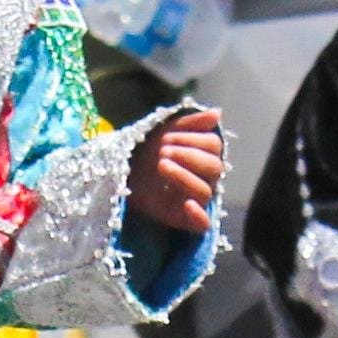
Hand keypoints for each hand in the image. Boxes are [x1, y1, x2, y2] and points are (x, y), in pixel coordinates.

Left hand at [126, 108, 223, 233]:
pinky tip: (187, 205)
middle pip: (213, 168)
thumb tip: (217, 113)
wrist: (121, 171)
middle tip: (163, 151)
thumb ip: (191, 123)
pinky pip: (202, 224)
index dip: (192, 139)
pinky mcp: (182, 217)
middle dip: (188, 156)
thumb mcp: (165, 130)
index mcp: (204, 154)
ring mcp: (194, 198)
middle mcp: (204, 177)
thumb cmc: (146, 149)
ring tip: (161, 165)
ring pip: (205, 192)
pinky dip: (199, 216)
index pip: (213, 146)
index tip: (167, 136)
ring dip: (185, 177)